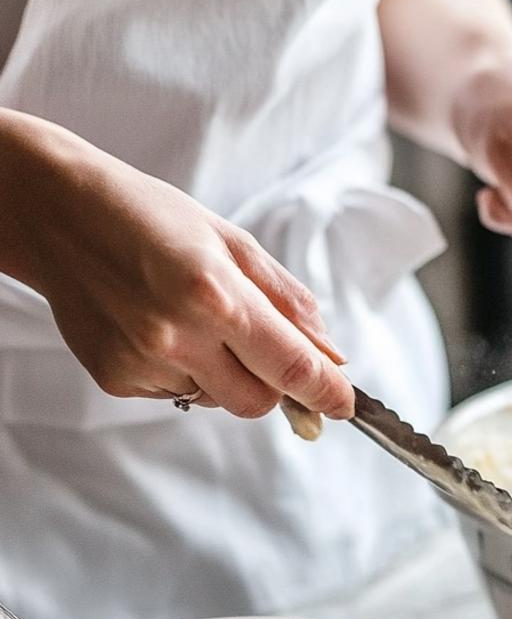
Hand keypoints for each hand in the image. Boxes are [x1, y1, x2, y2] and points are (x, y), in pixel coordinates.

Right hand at [0, 112, 352, 418]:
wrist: (58, 214)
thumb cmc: (151, 218)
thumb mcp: (233, 243)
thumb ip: (289, 303)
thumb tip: (331, 355)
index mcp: (217, 295)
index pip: (293, 367)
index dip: (328, 393)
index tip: (345, 405)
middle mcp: (179, 336)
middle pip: (259, 402)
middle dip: (274, 385)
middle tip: (259, 346)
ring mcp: (143, 362)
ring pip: (217, 400)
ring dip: (224, 374)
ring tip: (191, 320)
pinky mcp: (116, 378)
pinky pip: (176, 394)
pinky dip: (183, 371)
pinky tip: (157, 327)